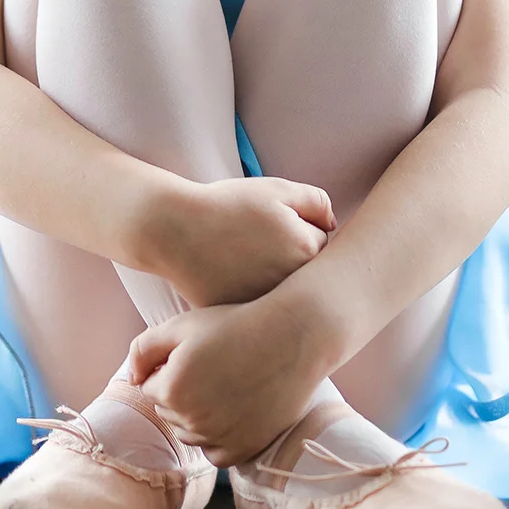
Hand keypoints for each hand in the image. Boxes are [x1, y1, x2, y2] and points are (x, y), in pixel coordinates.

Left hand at [127, 289, 341, 467]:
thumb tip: (132, 379)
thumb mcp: (180, 325)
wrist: (291, 338)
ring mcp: (220, 438)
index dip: (170, 368)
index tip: (195, 354)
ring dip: (197, 415)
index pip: (150, 388)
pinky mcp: (244, 450)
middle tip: (212, 367)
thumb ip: (143, 349)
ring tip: (223, 385)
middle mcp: (192, 421)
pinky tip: (232, 409)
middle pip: (168, 412)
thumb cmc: (233, 325)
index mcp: (171, 390)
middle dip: (180, 392)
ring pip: (189, 434)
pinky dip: (217, 437)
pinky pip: (214, 453)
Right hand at [142, 176, 333, 308]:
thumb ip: (316, 202)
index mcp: (306, 249)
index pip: (323, 244)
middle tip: (261, 245)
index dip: (299, 230)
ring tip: (244, 260)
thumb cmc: (226, 206)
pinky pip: (261, 311)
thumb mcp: (275, 189)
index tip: (274, 226)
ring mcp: (268, 305)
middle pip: (308, 275)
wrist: (175, 230)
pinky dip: (253, 299)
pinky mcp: (245, 319)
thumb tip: (333, 227)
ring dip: (275, 283)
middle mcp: (292, 284)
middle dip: (293, 261)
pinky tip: (233, 279)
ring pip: (285, 295)